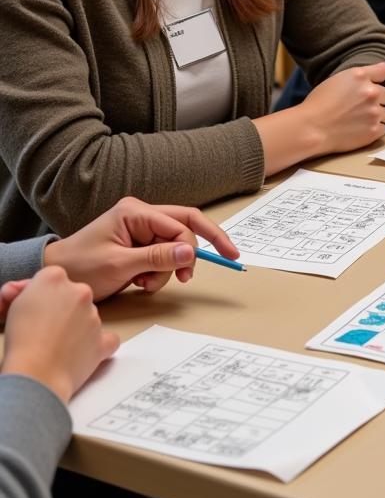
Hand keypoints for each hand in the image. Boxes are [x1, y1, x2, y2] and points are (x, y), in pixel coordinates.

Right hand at [1, 267, 118, 402]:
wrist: (36, 373)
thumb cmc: (21, 342)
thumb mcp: (15, 306)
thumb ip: (24, 291)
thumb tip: (24, 288)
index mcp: (55, 278)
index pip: (52, 278)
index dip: (42, 294)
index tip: (33, 307)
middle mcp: (80, 291)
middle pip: (73, 295)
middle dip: (61, 308)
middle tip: (43, 327)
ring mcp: (94, 315)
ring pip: (88, 315)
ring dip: (76, 326)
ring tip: (54, 345)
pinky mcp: (101, 339)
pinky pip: (109, 339)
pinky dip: (99, 344)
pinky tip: (88, 349)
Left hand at [43, 198, 238, 300]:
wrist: (56, 277)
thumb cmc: (80, 267)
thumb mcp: (120, 265)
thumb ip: (157, 257)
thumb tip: (191, 251)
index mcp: (136, 212)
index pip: (181, 224)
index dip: (199, 243)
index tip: (214, 262)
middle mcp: (142, 215)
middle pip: (184, 228)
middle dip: (188, 254)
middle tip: (187, 278)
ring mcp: (140, 229)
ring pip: (174, 245)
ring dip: (167, 269)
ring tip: (146, 285)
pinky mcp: (138, 243)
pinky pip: (162, 254)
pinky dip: (159, 271)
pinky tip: (141, 282)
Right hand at [299, 61, 384, 153]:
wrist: (311, 128)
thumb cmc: (319, 104)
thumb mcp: (338, 79)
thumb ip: (362, 75)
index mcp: (360, 76)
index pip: (383, 72)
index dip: (380, 79)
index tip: (378, 84)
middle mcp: (371, 92)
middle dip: (377, 101)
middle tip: (359, 108)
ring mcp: (374, 112)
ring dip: (376, 116)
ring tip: (357, 120)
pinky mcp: (374, 130)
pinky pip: (383, 129)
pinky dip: (374, 130)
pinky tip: (359, 130)